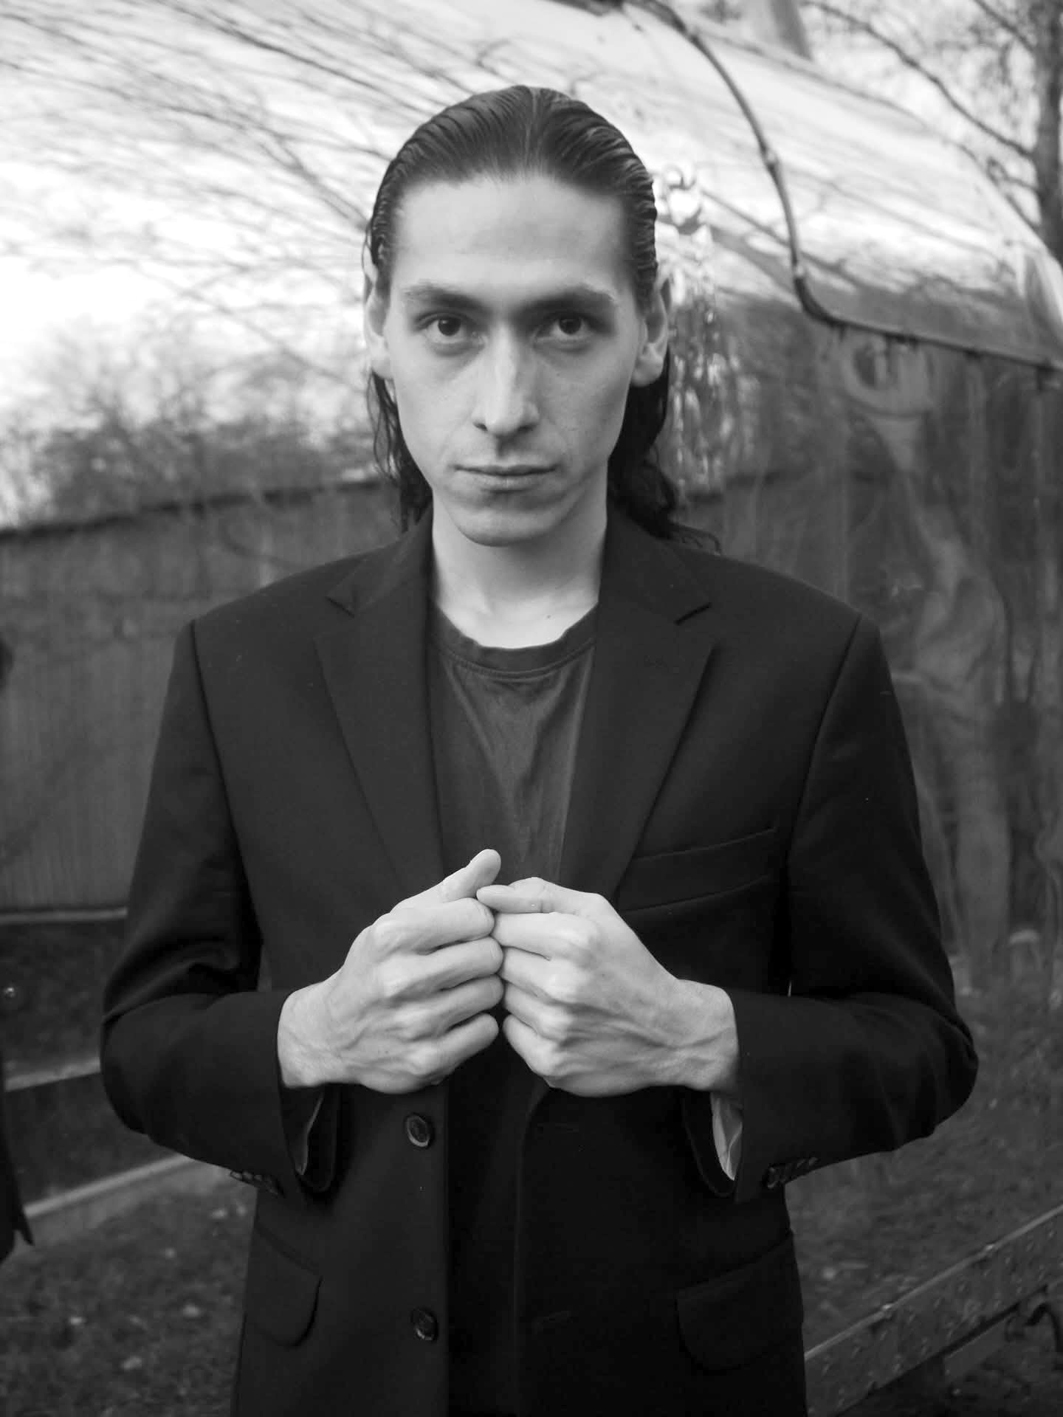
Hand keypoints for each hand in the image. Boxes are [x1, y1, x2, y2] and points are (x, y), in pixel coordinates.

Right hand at [279, 849, 502, 1090]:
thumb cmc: (376, 966)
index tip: (465, 931)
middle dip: (484, 955)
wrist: (332, 1032)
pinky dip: (477, 1024)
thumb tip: (492, 857)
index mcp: (393, 936)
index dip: (478, 922)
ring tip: (460, 988)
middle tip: (466, 962)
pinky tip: (456, 1018)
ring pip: (491, 993)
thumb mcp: (401, 919)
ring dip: (483, 989)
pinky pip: (486, 1031)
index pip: (477, 915)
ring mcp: (414, 1024)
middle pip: (489, 954)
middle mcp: (400, 980)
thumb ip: (452, 889)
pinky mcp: (426, 1061)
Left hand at [477, 877, 737, 1096]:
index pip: (500, 924)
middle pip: (498, 961)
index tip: (532, 935)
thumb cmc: (627, 963)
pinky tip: (558, 1020)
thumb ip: (538, 894)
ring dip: (521, 992)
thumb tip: (484, 893)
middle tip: (548, 965)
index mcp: (574, 939)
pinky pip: (510, 1031)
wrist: (669, 1032)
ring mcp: (554, 1028)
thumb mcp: (596, 913)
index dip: (512, 927)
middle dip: (517, 959)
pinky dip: (527, 1024)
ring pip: (503, 996)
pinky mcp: (549, 1063)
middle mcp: (562, 985)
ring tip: (557, 993)